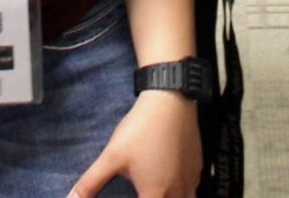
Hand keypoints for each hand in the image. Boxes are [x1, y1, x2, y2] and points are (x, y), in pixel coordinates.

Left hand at [70, 89, 200, 197]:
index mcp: (155, 194)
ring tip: (157, 191)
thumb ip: (90, 183)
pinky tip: (172, 182)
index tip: (133, 193)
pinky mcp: (198, 168)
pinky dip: (182, 192)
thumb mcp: (111, 156)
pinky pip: (192, 190)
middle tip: (142, 189)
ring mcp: (191, 181)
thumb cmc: (140, 129)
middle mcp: (177, 193)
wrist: (171, 100)